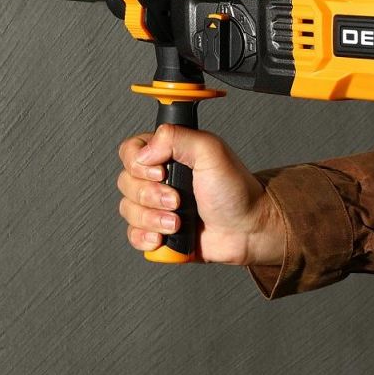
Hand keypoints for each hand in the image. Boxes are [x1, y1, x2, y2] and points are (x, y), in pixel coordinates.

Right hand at [116, 124, 285, 265]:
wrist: (248, 230)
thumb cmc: (236, 191)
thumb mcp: (211, 151)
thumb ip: (176, 137)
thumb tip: (145, 151)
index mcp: (168, 154)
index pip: (130, 151)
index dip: (138, 165)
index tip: (161, 172)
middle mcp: (159, 178)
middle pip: (126, 183)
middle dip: (151, 196)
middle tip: (178, 200)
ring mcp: (157, 205)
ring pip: (128, 210)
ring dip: (152, 219)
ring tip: (178, 222)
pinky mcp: (158, 230)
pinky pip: (134, 234)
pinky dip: (146, 237)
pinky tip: (166, 236)